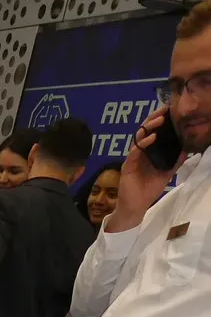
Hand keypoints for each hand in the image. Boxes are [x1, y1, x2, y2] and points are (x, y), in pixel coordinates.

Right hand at [109, 107, 183, 229]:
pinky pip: (135, 151)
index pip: (152, 132)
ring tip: (159, 120)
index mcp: (148, 153)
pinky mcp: (128, 166)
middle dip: (153, 119)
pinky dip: (144, 143)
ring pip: (139, 138)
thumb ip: (176, 161)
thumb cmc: (148, 191)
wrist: (136, 206)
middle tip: (164, 109)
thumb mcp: (167, 173)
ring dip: (149, 127)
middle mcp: (139, 153)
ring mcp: (133, 158)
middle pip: (145, 131)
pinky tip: (152, 137)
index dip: (159, 121)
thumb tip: (187, 149)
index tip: (169, 111)